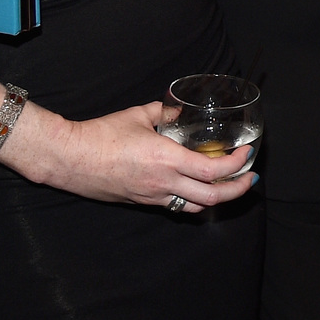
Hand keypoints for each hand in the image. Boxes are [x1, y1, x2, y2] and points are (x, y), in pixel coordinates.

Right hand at [3, 101, 257, 212]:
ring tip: (228, 186)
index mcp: (167, 160)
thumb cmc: (101, 135)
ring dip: (217, 198)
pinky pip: (175, 206)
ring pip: (195, 207)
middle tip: (250, 178)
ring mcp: (152, 197)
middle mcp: (164, 183)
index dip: (237, 164)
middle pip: (212, 197)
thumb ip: (164, 114)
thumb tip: (179, 112)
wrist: (69, 158)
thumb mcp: (138, 116)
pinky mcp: (141, 202)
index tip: (247, 154)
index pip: (214, 170)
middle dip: (238, 189)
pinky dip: (193, 201)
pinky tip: (197, 189)